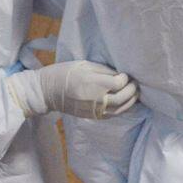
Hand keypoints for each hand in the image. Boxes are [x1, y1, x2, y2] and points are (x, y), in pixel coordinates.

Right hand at [7, 61, 138, 119]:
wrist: (47, 92)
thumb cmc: (65, 73)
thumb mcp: (84, 65)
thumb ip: (104, 71)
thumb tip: (122, 76)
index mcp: (91, 83)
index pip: (118, 83)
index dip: (125, 78)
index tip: (125, 74)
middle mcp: (94, 99)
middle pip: (122, 98)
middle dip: (132, 90)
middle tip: (135, 83)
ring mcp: (93, 110)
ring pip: (120, 109)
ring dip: (131, 101)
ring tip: (134, 92)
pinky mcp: (92, 117)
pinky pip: (112, 115)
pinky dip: (122, 108)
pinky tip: (126, 101)